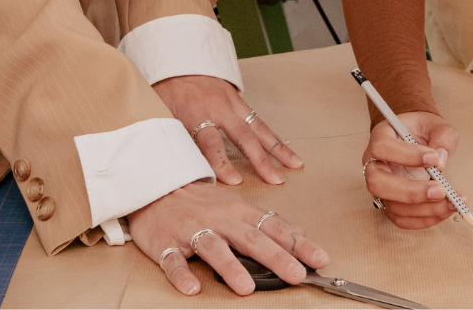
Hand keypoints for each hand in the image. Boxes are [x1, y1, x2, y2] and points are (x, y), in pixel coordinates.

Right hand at [128, 180, 329, 295]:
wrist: (153, 185)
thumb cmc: (198, 200)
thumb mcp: (235, 206)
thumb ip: (266, 223)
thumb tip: (299, 234)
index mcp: (238, 211)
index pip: (274, 228)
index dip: (298, 245)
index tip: (320, 259)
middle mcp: (219, 219)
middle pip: (250, 238)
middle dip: (275, 257)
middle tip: (295, 275)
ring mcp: (191, 230)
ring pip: (213, 248)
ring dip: (230, 268)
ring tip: (246, 288)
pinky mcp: (165, 242)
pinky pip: (173, 260)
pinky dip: (181, 274)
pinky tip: (192, 287)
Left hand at [152, 74, 303, 185]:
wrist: (177, 55)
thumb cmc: (166, 88)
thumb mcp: (161, 113)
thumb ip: (171, 137)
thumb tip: (171, 165)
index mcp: (195, 113)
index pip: (210, 142)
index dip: (222, 162)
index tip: (235, 181)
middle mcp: (218, 108)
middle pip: (243, 136)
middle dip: (261, 160)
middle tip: (275, 180)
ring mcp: (232, 103)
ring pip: (258, 128)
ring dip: (277, 148)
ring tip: (294, 164)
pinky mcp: (238, 100)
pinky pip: (258, 120)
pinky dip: (273, 135)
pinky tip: (284, 148)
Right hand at [361, 110, 460, 229]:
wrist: (418, 140)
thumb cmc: (423, 131)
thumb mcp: (437, 126)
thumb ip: (443, 139)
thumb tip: (441, 163)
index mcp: (381, 137)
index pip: (382, 147)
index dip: (406, 155)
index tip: (434, 158)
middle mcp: (374, 164)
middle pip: (377, 183)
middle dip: (411, 191)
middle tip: (441, 190)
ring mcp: (381, 187)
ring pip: (393, 206)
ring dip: (425, 209)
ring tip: (453, 203)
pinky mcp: (391, 203)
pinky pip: (402, 219)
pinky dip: (425, 219)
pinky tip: (445, 211)